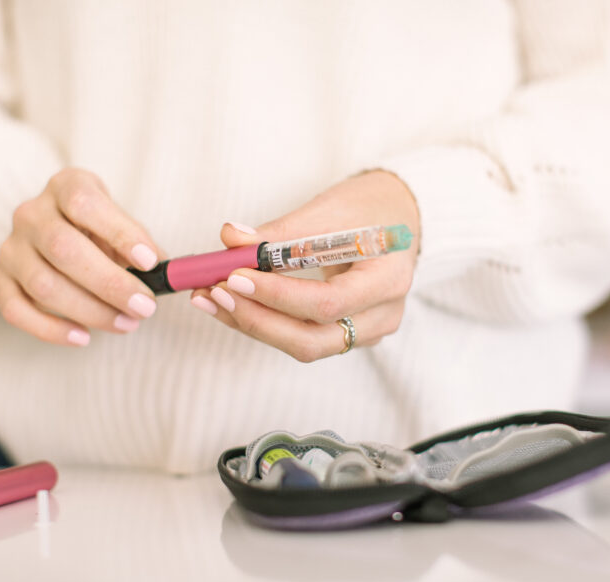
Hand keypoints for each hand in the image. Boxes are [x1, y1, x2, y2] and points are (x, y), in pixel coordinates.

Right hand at [0, 168, 163, 345]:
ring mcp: (11, 248)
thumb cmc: (97, 229)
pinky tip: (84, 338)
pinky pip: (16, 310)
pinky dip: (50, 329)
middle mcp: (31, 214)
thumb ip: (139, 244)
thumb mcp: (121, 223)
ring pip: (43, 285)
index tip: (150, 262)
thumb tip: (163, 273)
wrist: (56, 231)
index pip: (85, 203)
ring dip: (90, 311)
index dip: (119, 233)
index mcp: (64, 187)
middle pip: (63, 249)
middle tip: (145, 307)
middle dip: (110, 284)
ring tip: (127, 323)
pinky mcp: (0, 280)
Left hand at [189, 170, 419, 361]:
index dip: (276, 295)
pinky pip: (301, 338)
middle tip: (215, 292)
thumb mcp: (328, 209)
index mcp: (388, 279)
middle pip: (312, 340)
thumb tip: (229, 237)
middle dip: (257, 320)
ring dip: (252, 324)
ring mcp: (367, 331)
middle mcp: (383, 315)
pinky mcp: (347, 334)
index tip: (234, 275)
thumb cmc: (369, 208)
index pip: (327, 302)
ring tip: (209, 297)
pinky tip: (228, 304)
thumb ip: (280, 231)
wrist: (400, 216)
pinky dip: (263, 322)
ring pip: (302, 345)